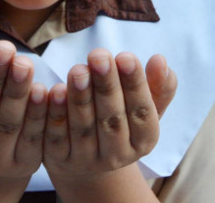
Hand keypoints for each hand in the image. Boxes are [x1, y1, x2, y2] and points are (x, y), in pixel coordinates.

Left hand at [42, 50, 177, 178]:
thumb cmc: (122, 120)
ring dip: (80, 98)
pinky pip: (56, 136)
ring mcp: (87, 159)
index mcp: (144, 141)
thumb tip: (159, 59)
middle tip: (99, 56)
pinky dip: (56, 113)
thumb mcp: (145, 107)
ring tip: (78, 69)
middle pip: (112, 120)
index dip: (135, 85)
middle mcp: (117, 155)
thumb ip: (158, 85)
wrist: (88, 158)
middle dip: (106, 86)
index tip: (126, 56)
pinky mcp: (60, 158)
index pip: (142, 112)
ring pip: (84, 127)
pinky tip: (54, 90)